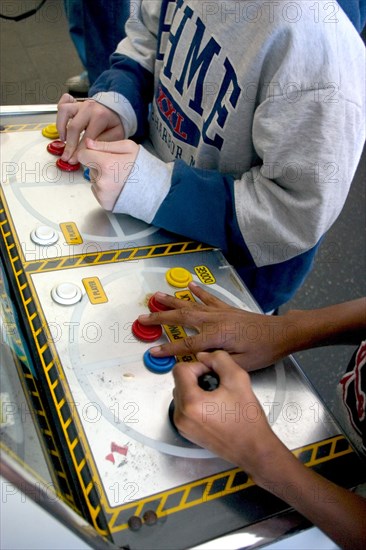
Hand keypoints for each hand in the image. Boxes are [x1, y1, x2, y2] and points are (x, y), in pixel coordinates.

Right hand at [56, 94, 124, 163]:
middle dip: (69, 145)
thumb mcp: (116, 135)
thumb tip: (89, 151)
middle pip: (73, 127)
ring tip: (63, 140)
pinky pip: (63, 103)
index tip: (73, 160)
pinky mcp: (74, 103)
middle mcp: (88, 108)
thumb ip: (103, 142)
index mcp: (100, 116)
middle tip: (66, 157)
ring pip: (63, 111)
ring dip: (61, 127)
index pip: (87, 137)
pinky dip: (60, 113)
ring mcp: (80, 104)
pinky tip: (62, 125)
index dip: (79, 151)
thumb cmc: (115, 123)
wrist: (115, 109)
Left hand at [77, 138, 138, 210]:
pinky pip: (97, 191)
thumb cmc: (143, 166)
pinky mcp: (104, 203)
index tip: (97, 154)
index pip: (83, 155)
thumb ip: (105, 144)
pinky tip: (117, 186)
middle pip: (89, 168)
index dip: (90, 153)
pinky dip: (104, 188)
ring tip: (118, 177)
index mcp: (106, 164)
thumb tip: (88, 143)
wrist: (154, 189)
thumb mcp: (128, 147)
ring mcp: (102, 194)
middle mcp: (101, 181)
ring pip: (93, 179)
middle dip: (98, 165)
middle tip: (116, 167)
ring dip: (102, 177)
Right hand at [138, 282, 290, 370]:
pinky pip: (208, 298)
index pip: (187, 344)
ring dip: (172, 301)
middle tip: (143, 316)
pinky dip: (198, 291)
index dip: (169, 348)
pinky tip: (189, 285)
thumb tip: (198, 358)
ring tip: (156, 296)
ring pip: (191, 305)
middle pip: (182, 318)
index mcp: (217, 336)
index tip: (154, 350)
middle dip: (161, 317)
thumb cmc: (263, 351)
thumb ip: (217, 361)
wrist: (281, 333)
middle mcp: (215, 320)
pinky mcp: (227, 309)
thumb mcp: (240, 364)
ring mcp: (220, 312)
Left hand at [174, 353, 365, 549]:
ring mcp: (182, 426)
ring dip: (196, 389)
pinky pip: (184, 408)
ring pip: (181, 394)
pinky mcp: (186, 432)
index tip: (213, 372)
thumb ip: (219, 359)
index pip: (180, 370)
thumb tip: (203, 356)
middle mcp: (181, 416)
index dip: (198, 366)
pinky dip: (196, 402)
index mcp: (190, 402)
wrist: (254, 449)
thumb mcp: (238, 379)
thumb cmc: (247, 418)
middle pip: (179, 381)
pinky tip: (215, 407)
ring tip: (218, 397)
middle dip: (197, 378)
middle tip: (218, 384)